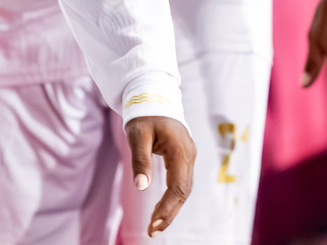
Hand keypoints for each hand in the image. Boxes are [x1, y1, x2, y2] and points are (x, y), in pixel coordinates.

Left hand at [125, 116, 194, 237]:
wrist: (152, 96)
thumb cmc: (144, 113)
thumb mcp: (137, 134)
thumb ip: (140, 159)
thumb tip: (141, 187)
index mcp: (181, 151)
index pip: (179, 187)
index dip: (168, 208)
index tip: (153, 224)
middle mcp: (189, 156)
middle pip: (183, 192)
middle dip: (169, 213)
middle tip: (152, 231)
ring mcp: (188, 157)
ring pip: (183, 189)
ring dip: (171, 208)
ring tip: (154, 225)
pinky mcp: (182, 158)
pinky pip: (180, 182)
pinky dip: (172, 198)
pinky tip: (161, 209)